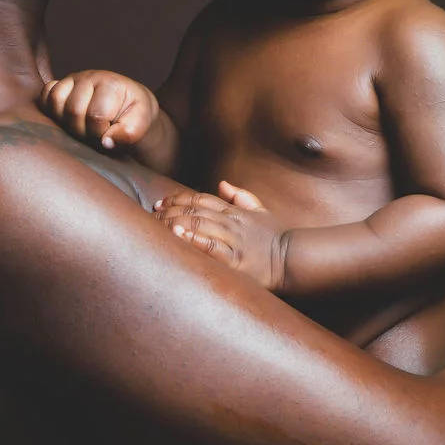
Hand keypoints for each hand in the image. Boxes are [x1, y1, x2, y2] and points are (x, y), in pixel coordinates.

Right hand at [39, 70, 156, 149]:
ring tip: (81, 128)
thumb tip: (106, 142)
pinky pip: (45, 95)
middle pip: (73, 110)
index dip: (100, 133)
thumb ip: (129, 133)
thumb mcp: (141, 124)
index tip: (109, 135)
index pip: (96, 115)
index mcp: (111, 84)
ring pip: (55, 101)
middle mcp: (89, 77)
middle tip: (94, 134)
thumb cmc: (134, 115)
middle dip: (83, 131)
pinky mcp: (60, 86)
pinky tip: (66, 119)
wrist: (129, 105)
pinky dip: (51, 110)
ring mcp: (73, 80)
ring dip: (66, 121)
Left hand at [152, 180, 288, 290]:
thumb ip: (241, 196)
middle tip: (152, 215)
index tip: (160, 203)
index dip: (177, 199)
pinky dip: (194, 239)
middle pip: (194, 211)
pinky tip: (179, 235)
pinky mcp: (235, 260)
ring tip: (158, 223)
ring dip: (175, 222)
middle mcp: (231, 222)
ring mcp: (233, 240)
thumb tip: (222, 183)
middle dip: (170, 211)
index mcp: (234, 212)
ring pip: (199, 225)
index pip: (200, 199)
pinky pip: (212, 247)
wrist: (293, 258)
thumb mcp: (260, 210)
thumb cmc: (275, 237)